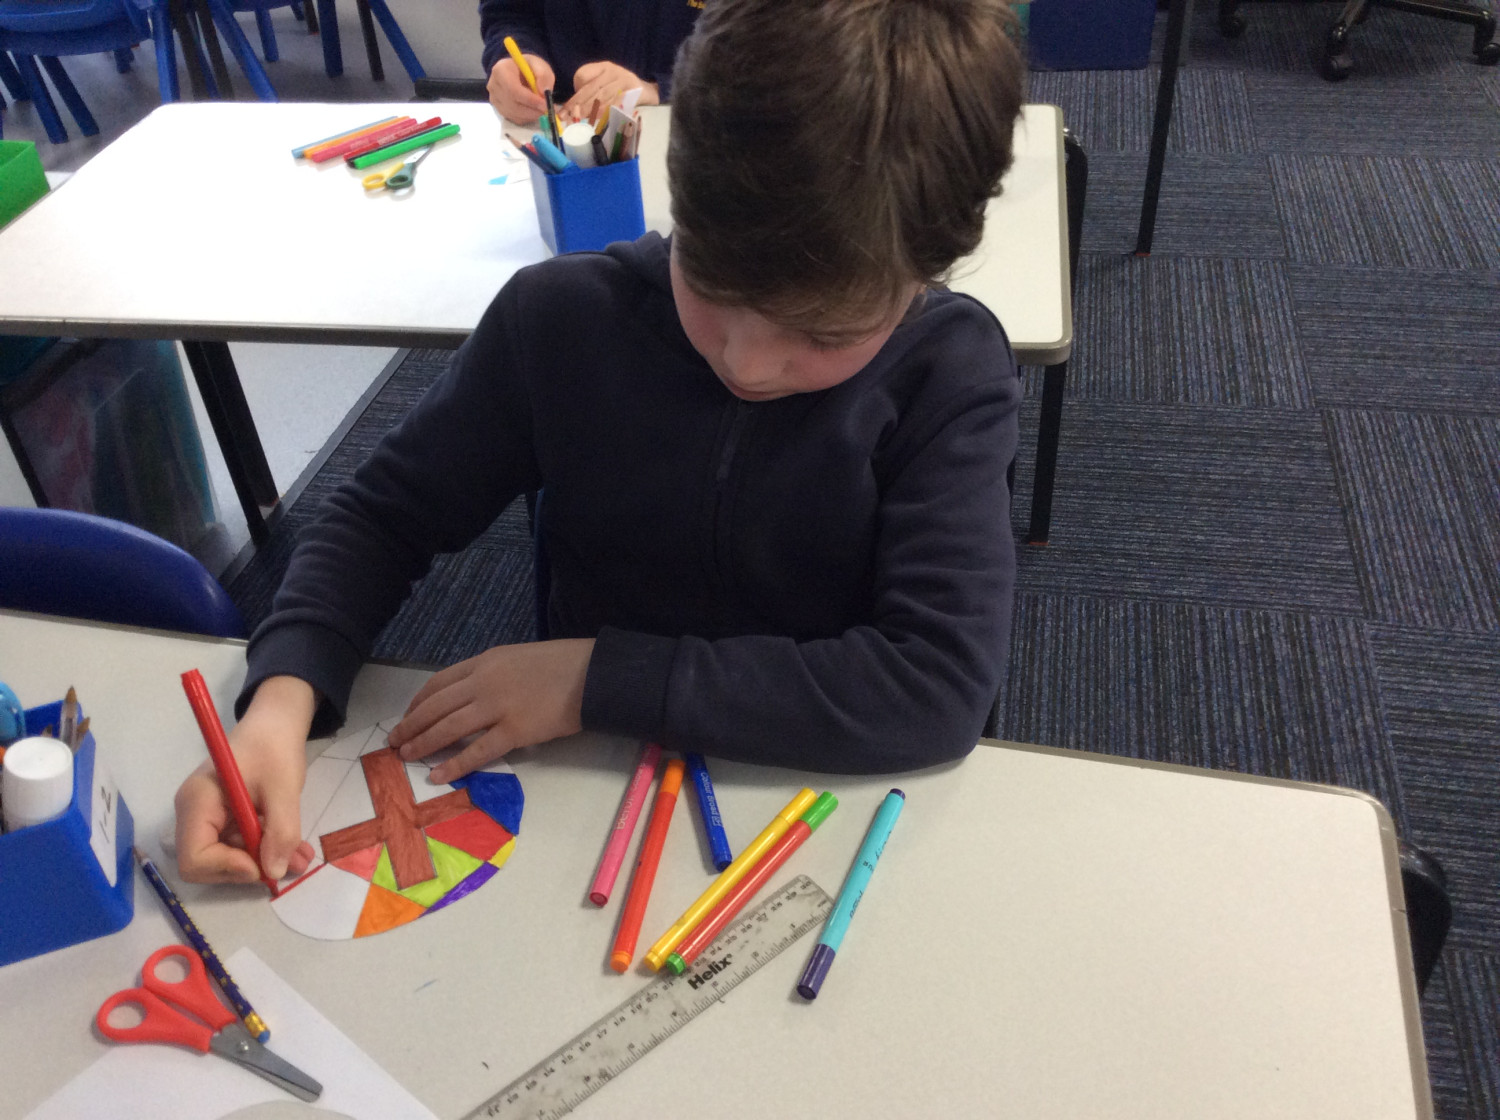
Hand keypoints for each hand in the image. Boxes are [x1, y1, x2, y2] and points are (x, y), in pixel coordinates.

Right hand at [174, 676, 316, 883]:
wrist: (275, 724)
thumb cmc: (274, 747)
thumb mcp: (284, 788)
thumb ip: (280, 832)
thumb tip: (275, 873)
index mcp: (197, 801)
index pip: (194, 857)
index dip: (227, 868)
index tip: (263, 863)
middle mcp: (193, 813)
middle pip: (206, 864)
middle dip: (248, 868)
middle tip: (289, 861)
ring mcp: (205, 817)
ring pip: (225, 859)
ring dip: (262, 862)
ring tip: (300, 855)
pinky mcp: (222, 819)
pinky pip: (236, 847)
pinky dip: (263, 851)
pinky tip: (291, 846)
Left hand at [389, 639, 594, 782]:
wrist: (592, 673)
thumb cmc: (560, 665)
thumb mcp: (517, 659)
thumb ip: (491, 675)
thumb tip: (471, 698)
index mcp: (484, 662)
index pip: (438, 683)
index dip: (417, 703)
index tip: (406, 717)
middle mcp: (484, 682)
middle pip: (436, 707)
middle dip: (411, 726)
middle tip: (394, 742)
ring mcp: (498, 707)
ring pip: (448, 728)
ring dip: (423, 743)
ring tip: (406, 757)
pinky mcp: (515, 731)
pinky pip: (478, 751)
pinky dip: (454, 765)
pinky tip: (437, 775)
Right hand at [488, 54, 553, 123]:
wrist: (518, 72)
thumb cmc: (528, 67)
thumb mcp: (539, 65)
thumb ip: (544, 76)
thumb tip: (544, 92)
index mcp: (501, 70)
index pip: (513, 90)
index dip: (530, 100)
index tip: (545, 105)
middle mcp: (494, 85)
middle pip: (513, 105)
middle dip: (533, 110)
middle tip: (548, 110)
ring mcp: (494, 99)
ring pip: (514, 115)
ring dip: (531, 115)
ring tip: (543, 109)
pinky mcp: (499, 109)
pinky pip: (515, 119)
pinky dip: (527, 118)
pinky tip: (534, 110)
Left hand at [564, 61, 658, 120]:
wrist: (646, 89)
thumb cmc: (621, 88)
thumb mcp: (605, 81)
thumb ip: (590, 88)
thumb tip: (574, 106)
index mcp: (603, 66)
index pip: (583, 75)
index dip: (574, 94)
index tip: (565, 109)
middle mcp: (612, 71)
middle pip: (591, 89)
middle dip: (577, 104)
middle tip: (565, 117)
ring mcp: (623, 80)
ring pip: (602, 97)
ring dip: (589, 111)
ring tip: (577, 120)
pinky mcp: (633, 91)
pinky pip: (616, 104)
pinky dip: (605, 113)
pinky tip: (596, 120)